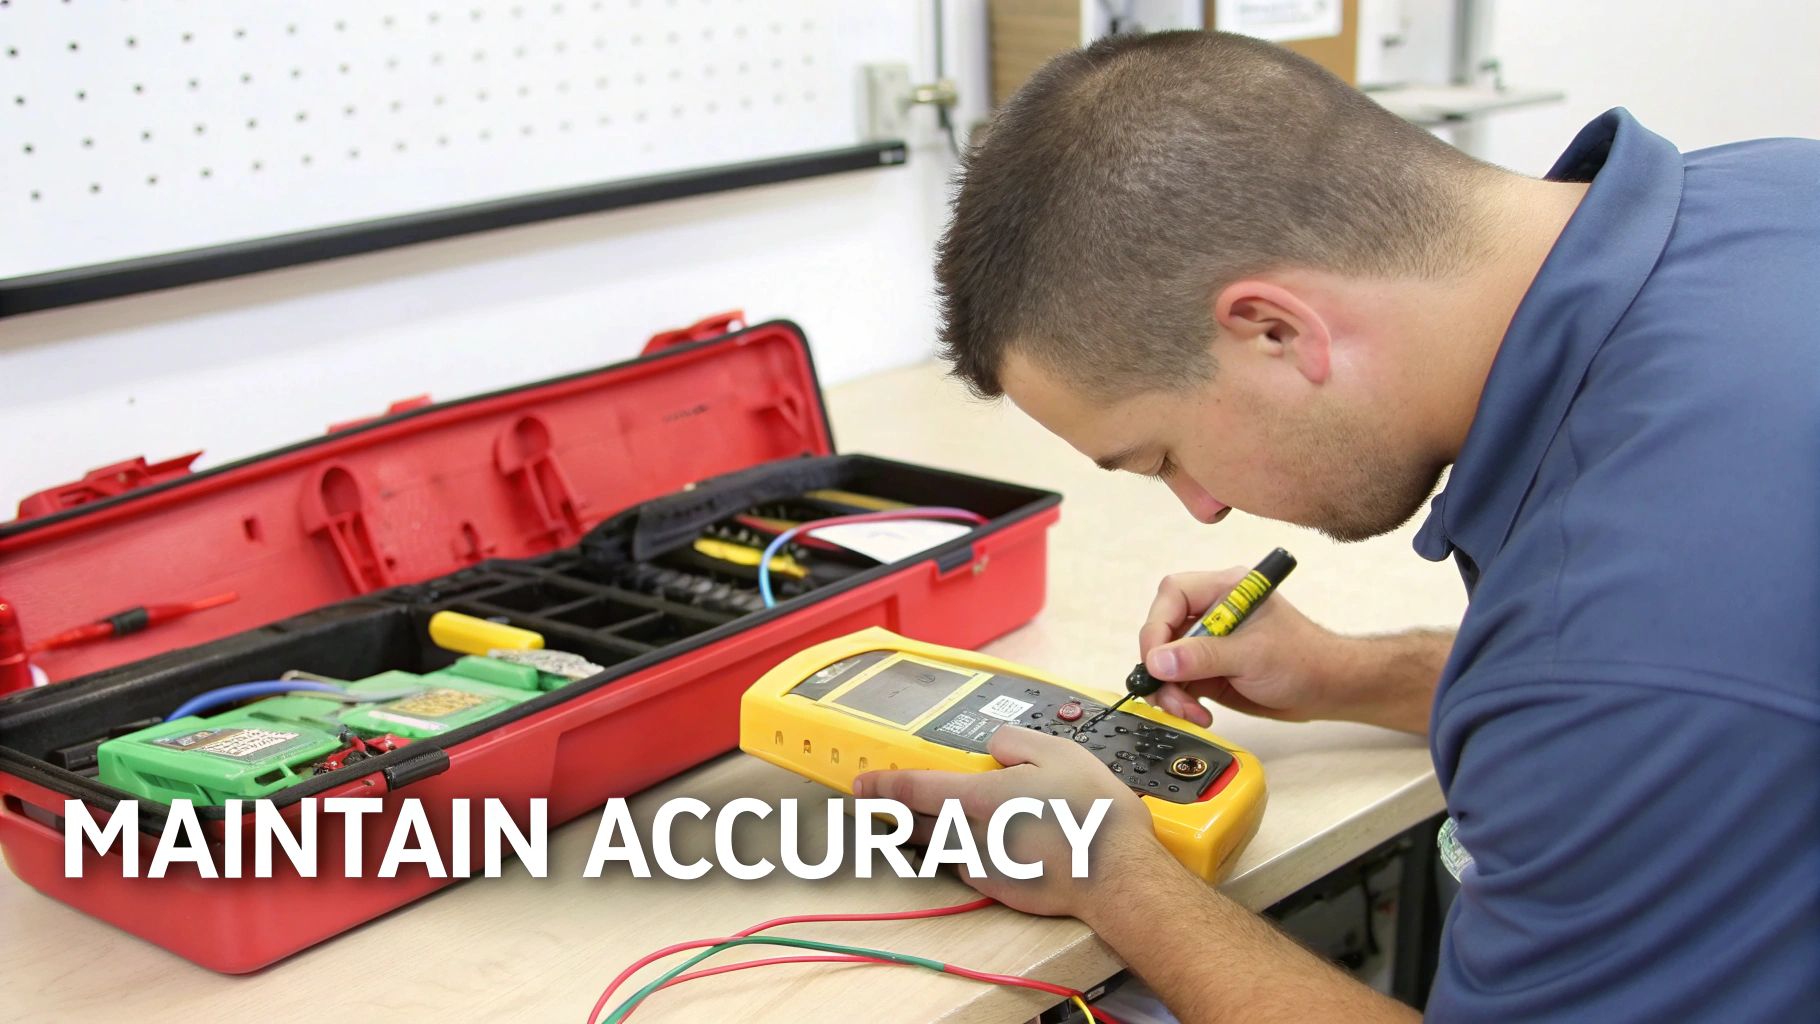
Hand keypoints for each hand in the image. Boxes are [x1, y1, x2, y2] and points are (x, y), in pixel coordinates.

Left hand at [852, 725, 1169, 918]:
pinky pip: (964, 864)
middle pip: (915, 823)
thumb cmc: (1095, 817)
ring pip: (938, 846)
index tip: (861, 784)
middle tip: (881, 803)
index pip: (914, 790)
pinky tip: (971, 842)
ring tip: (922, 820)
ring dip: (922, 833)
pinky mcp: (999, 888)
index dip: (882, 785)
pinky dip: (957, 851)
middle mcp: (973, 835)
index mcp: (981, 798)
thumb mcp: (1060, 753)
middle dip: (893, 812)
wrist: (1117, 877)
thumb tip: (993, 747)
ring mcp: (985, 866)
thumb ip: (1016, 742)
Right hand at [1139, 567, 1341, 726]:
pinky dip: (1180, 701)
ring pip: (1166, 662)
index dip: (1157, 627)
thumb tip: (1158, 661)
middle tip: (1170, 695)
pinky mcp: (1208, 668)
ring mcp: (1208, 642)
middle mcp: (1212, 612)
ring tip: (1190, 713)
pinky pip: (1178, 682)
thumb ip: (1203, 657)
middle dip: (1162, 668)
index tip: (1155, 661)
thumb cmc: (1303, 660)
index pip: (1174, 595)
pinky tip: (1198, 715)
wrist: (1327, 689)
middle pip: (1163, 631)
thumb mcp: (1251, 656)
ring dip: (1170, 691)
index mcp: (1224, 590)